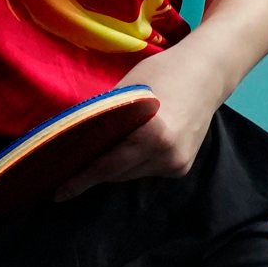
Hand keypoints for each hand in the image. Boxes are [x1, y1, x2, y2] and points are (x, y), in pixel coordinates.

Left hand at [62, 55, 223, 196]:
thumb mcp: (127, 90)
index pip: (107, 165)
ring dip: (113, 167)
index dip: (81, 179)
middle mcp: (167, 155)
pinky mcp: (182, 167)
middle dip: (93, 171)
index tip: (59, 193)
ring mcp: (177, 164)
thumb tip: (73, 138)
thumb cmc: (164, 73)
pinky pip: (146, 171)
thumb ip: (104, 117)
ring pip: (130, 175)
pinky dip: (132, 163)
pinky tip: (131, 147)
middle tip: (69, 168)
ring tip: (98, 153)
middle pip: (116, 174)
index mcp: (153, 134)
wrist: (208, 75)